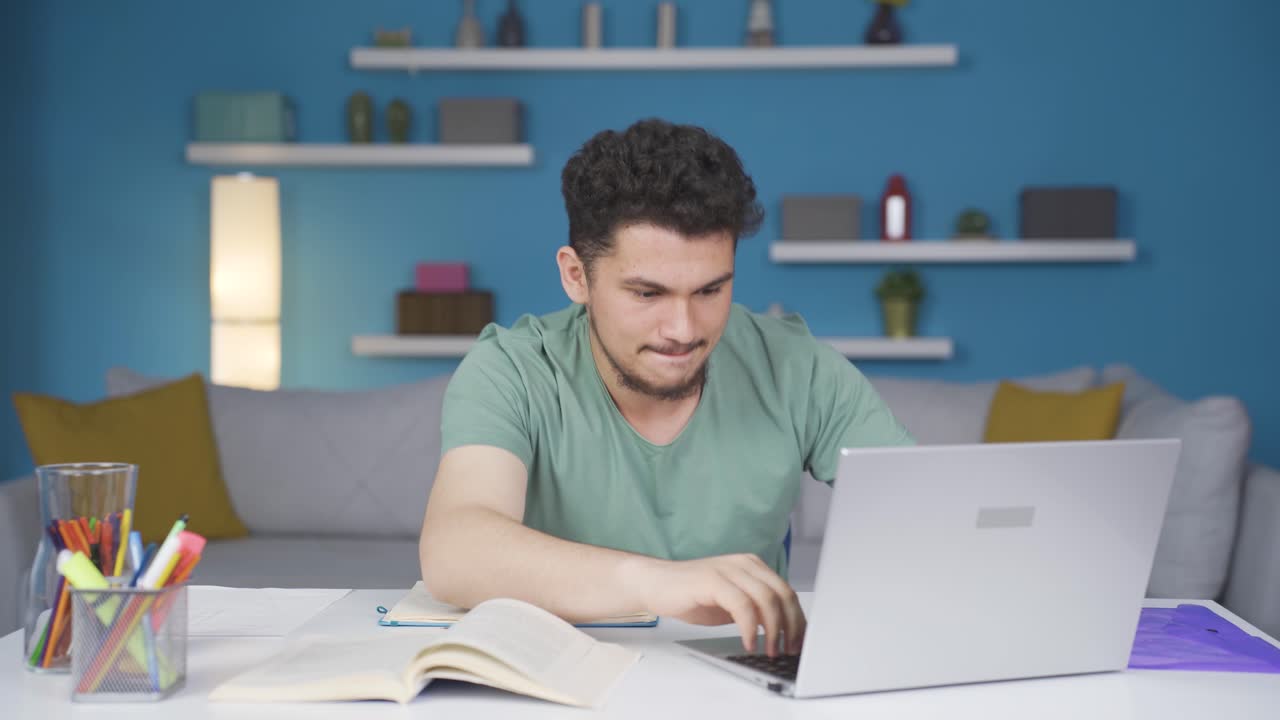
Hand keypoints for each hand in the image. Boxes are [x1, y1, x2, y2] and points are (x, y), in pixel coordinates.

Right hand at [621, 554, 804, 655]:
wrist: (655, 584)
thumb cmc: (691, 595)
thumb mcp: (731, 603)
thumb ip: (754, 610)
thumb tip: (781, 631)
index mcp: (753, 566)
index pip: (787, 591)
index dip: (797, 619)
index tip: (799, 642)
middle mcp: (744, 564)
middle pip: (782, 594)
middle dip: (790, 626)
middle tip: (787, 650)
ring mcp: (728, 570)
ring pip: (766, 599)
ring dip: (773, 630)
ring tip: (769, 650)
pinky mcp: (713, 580)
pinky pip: (742, 606)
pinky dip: (750, 628)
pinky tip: (748, 643)